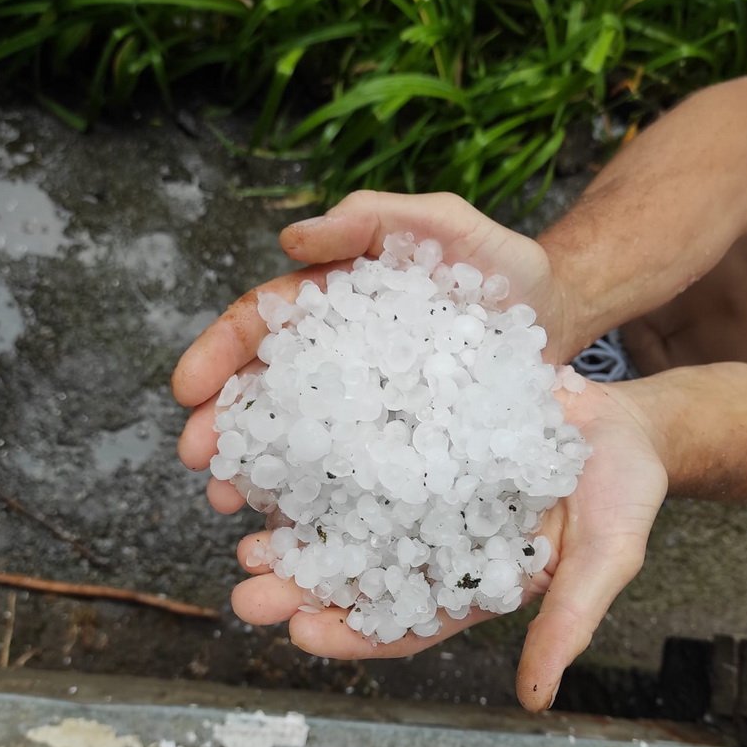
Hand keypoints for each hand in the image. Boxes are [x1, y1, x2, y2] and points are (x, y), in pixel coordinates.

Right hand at [173, 190, 571, 516]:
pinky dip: (318, 503)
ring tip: (231, 505)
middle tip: (198, 462)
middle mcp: (337, 361)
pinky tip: (294, 528)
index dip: (219, 353)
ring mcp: (367, 411)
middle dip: (223, 425)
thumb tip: (290, 240)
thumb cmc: (497, 264)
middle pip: (265, 391)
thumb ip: (373, 217)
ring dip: (256, 473)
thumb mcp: (440, 223)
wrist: (559, 315)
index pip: (259, 323)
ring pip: (298, 442)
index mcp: (330, 305)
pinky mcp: (402, 451)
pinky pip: (353, 479)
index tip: (186, 390)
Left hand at [224, 379, 667, 711]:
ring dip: (296, 524)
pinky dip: (322, 449)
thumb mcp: (607, 557)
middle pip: (359, 572)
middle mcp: (437, 539)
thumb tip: (535, 698)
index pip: (404, 623)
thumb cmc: (626, 493)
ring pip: (347, 513)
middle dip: (300, 585)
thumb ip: (569, 620)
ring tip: (244, 526)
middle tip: (248, 589)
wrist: (627, 419)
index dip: (353, 633)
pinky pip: (364, 444)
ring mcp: (424, 487)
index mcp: (473, 582)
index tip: (302, 631)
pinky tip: (280, 445)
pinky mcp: (421, 432)